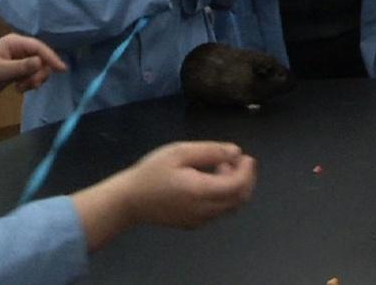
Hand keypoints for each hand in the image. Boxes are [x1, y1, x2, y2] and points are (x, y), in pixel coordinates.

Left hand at [0, 34, 66, 110]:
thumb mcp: (0, 71)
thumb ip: (22, 67)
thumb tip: (41, 63)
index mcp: (14, 43)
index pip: (39, 48)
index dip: (51, 57)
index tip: (62, 70)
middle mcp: (18, 49)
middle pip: (41, 59)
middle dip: (40, 73)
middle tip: (31, 86)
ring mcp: (18, 60)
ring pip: (38, 68)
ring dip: (34, 80)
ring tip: (21, 89)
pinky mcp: (17, 70)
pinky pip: (32, 75)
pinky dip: (29, 83)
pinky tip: (18, 89)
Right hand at [73, 141, 256, 251]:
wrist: (128, 201)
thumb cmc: (151, 172)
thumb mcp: (179, 152)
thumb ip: (210, 151)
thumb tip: (236, 153)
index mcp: (201, 192)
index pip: (238, 186)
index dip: (247, 171)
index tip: (246, 157)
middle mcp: (204, 210)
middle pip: (239, 199)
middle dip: (245, 178)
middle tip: (237, 161)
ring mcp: (199, 220)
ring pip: (230, 206)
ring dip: (233, 187)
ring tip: (218, 167)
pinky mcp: (193, 224)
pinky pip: (218, 211)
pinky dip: (223, 196)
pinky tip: (209, 181)